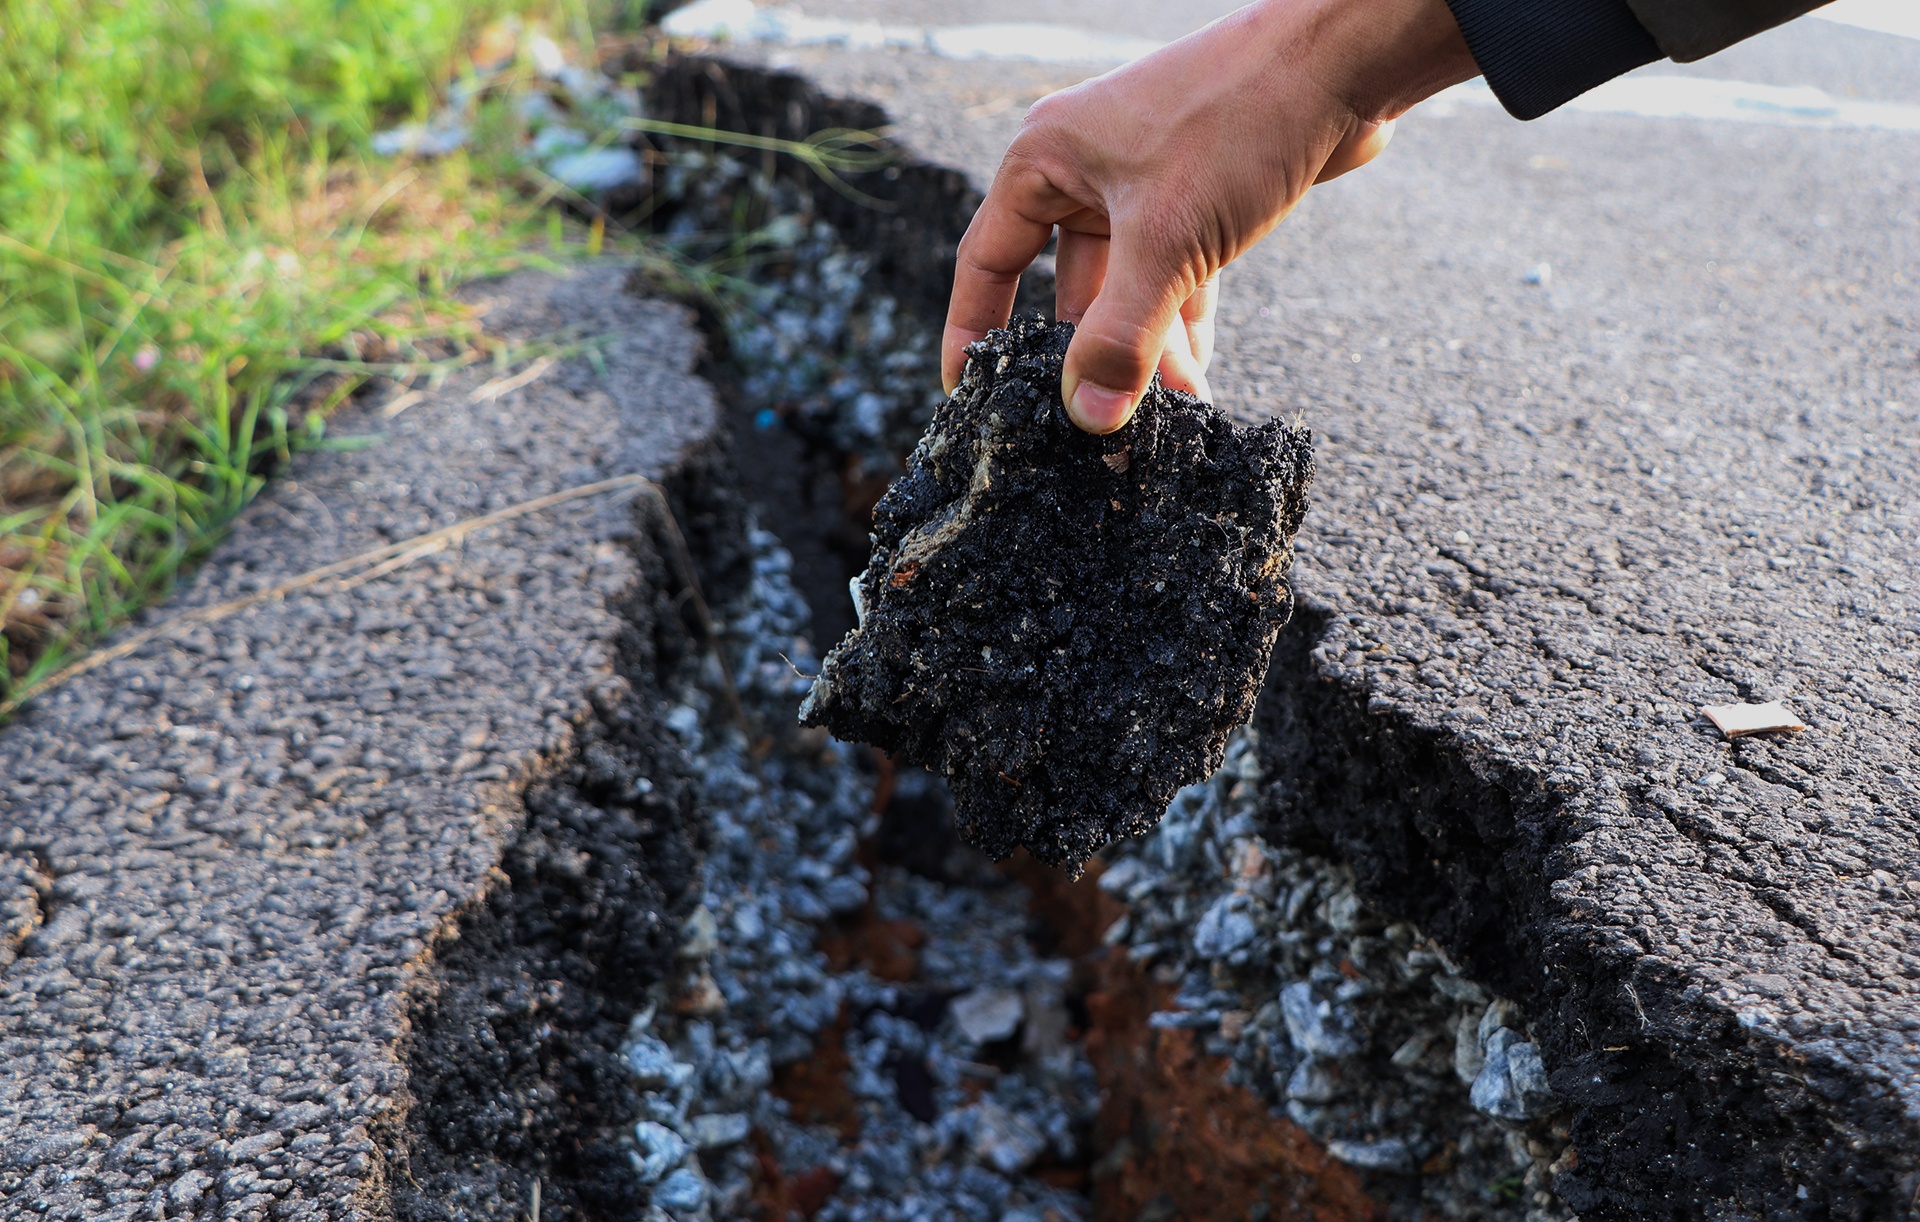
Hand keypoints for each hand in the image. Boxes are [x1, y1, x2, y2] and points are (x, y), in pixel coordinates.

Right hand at [941, 0, 1478, 431]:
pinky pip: (1174, 278)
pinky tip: (1195, 380)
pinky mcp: (1198, 198)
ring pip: (1127, 288)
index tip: (969, 394)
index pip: (987, 260)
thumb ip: (1120, 337)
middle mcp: (1085, 169)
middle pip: (1065, 286)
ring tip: (1166, 414)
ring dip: (1144, 350)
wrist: (1344, 62)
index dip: (974, 331)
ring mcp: (1143, 184)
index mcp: (1047, 159)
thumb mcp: (1166, 243)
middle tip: (1095, 423)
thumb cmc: (1239, 119)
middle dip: (1087, 355)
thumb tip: (1086, 415)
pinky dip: (1182, 324)